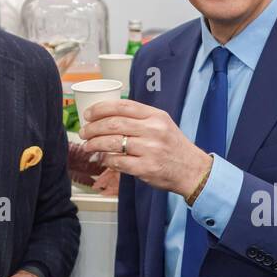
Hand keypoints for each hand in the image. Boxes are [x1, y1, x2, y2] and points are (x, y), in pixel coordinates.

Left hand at [80, 99, 210, 196]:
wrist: (192, 170)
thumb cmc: (173, 147)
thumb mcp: (162, 124)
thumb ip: (140, 118)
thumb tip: (108, 116)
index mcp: (156, 116)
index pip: (122, 106)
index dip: (100, 108)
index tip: (88, 114)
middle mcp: (153, 130)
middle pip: (113, 124)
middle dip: (92, 128)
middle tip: (84, 132)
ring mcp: (150, 149)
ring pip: (112, 143)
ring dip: (95, 144)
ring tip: (88, 146)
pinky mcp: (146, 168)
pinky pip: (118, 162)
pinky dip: (107, 160)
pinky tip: (104, 159)